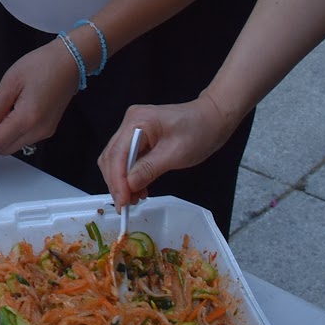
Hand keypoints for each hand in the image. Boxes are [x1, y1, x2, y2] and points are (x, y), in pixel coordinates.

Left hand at [0, 40, 79, 169]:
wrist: (70, 61)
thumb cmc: (42, 65)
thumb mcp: (11, 81)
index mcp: (26, 118)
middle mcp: (38, 131)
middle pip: (6, 147)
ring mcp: (46, 131)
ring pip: (16, 144)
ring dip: (4, 135)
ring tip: (7, 106)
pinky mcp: (49, 128)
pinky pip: (26, 137)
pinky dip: (15, 131)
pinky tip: (16, 110)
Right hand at [98, 96, 238, 206]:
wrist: (213, 118)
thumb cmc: (199, 132)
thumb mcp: (175, 154)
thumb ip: (148, 169)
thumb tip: (128, 186)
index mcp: (137, 121)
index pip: (117, 154)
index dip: (117, 181)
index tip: (123, 203)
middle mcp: (130, 123)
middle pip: (112, 157)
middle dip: (116, 183)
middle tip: (126, 205)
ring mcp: (133, 129)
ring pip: (116, 160)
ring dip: (122, 181)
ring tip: (134, 199)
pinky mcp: (140, 137)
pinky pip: (127, 158)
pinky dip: (130, 175)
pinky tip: (139, 188)